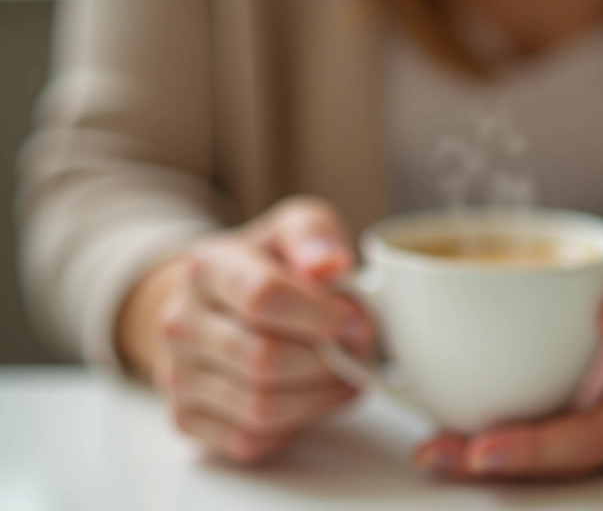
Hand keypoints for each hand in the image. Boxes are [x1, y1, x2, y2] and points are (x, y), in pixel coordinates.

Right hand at [117, 197, 372, 462]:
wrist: (212, 304)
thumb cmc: (264, 267)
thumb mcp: (292, 230)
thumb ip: (314, 235)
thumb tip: (329, 263)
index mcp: (207, 268)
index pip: (264, 298)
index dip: (322, 316)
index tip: (356, 321)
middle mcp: (181, 323)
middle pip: (266, 360)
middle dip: (327, 362)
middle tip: (356, 352)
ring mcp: (177, 375)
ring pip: (261, 407)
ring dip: (318, 397)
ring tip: (343, 376)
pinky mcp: (186, 419)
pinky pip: (250, 440)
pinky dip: (293, 425)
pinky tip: (310, 398)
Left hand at [414, 235, 602, 478]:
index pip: (592, 440)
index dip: (538, 450)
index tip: (487, 448)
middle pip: (554, 459)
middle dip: (494, 462)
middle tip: (437, 452)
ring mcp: (592, 419)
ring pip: (534, 449)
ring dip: (478, 451)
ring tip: (428, 448)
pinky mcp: (568, 404)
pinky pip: (527, 420)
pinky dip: (483, 421)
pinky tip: (439, 412)